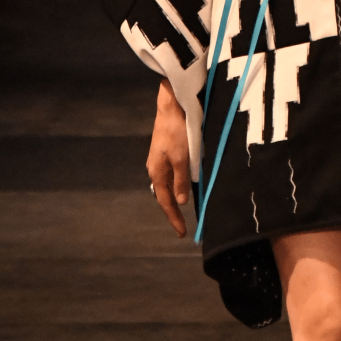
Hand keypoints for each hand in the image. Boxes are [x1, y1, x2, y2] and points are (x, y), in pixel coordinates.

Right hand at [147, 78, 190, 237]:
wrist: (172, 106)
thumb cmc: (177, 132)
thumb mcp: (182, 158)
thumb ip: (181, 181)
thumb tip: (181, 201)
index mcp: (157, 172)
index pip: (166, 202)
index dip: (174, 218)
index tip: (182, 233)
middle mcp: (156, 168)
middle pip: (164, 195)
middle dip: (173, 211)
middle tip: (182, 226)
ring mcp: (161, 159)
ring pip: (168, 184)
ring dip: (175, 198)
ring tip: (183, 211)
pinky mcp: (167, 151)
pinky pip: (172, 174)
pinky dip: (178, 184)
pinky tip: (184, 186)